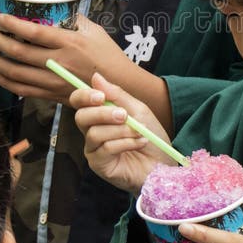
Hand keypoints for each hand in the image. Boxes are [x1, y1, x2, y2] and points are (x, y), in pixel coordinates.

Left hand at [0, 13, 137, 102]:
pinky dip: (5, 81)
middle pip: (19, 52)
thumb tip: (56, 7)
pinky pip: (22, 90)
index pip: (34, 32)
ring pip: (15, 73)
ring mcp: (54, 81)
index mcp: (69, 43)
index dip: (12, 24)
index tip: (0, 17)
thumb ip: (73, 19)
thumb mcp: (94, 32)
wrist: (120, 87)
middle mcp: (59, 63)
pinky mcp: (52, 95)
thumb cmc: (109, 56)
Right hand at [70, 72, 172, 193]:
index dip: (84, 96)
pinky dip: (125, 143)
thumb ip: (117, 95)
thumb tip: (96, 76)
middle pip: (81, 117)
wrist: (163, 162)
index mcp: (99, 114)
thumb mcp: (138, 110)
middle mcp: (92, 131)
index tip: (100, 96)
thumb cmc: (151, 136)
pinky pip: (105, 149)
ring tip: (139, 132)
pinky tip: (139, 143)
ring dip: (120, 130)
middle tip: (123, 115)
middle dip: (103, 113)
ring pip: (95, 133)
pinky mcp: (99, 165)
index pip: (79, 101)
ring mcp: (94, 149)